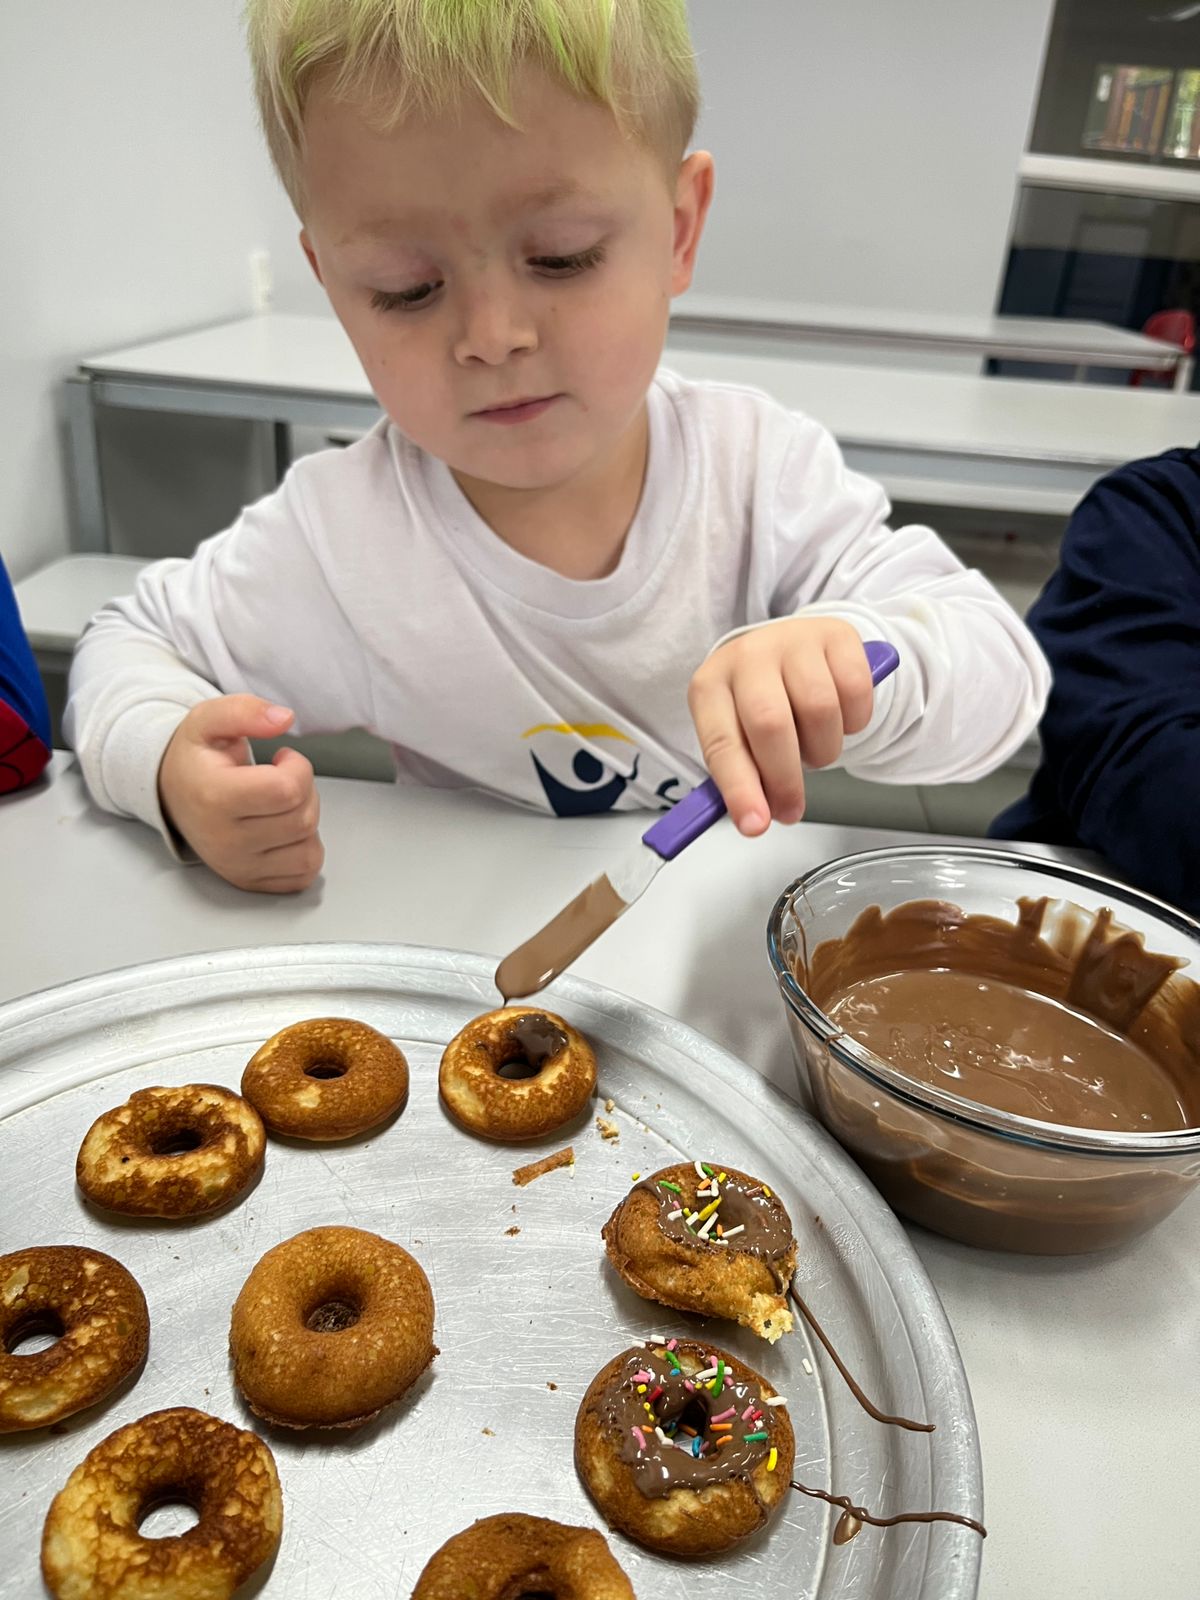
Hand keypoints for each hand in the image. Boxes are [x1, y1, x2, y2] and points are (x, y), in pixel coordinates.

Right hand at [157, 695, 323, 891]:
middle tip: (281, 779)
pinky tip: (284, 830)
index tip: (282, 757)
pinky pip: (303, 874)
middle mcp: (225, 841)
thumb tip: (285, 718)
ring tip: (281, 805)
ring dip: (308, 822)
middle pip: (303, 819)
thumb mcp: (209, 720)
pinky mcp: (249, 881)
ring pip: (309, 851)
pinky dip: (305, 850)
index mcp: (214, 798)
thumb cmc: (195, 758)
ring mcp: (237, 866)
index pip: (288, 790)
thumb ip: (245, 710)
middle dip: (304, 791)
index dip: (298, 767)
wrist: (171, 795)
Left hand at [688, 618, 874, 835]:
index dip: (740, 788)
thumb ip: (743, 776)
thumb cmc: (759, 703)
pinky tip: (839, 721)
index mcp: (711, 685)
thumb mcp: (738, 735)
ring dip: (823, 750)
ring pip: (820, 710)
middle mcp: (748, 655)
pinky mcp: (837, 635)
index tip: (755, 825)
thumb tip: (755, 821)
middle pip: (770, 724)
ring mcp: (794, 640)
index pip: (722, 742)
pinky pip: (855, 692)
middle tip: (791, 809)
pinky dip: (854, 723)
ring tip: (813, 749)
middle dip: (785, 779)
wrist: (790, 649)